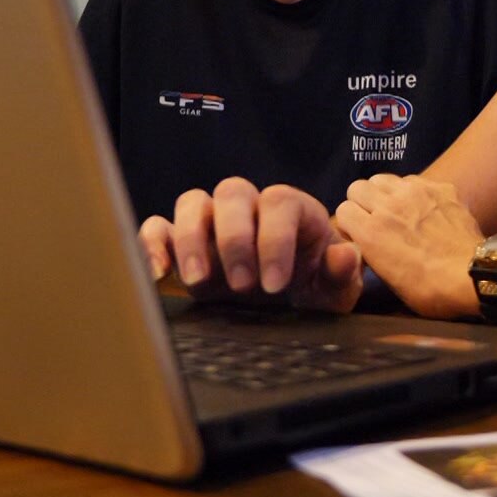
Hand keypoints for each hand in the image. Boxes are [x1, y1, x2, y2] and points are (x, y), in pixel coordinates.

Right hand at [136, 177, 363, 312]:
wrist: (289, 303)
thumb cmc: (314, 287)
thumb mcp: (335, 288)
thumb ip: (340, 272)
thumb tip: (344, 256)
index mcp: (291, 210)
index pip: (279, 203)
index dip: (275, 239)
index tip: (275, 284)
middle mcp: (249, 208)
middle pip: (232, 192)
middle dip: (234, 238)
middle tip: (242, 286)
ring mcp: (212, 223)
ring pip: (192, 202)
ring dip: (191, 238)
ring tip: (199, 282)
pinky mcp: (181, 244)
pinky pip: (157, 227)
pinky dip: (152, 244)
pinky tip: (158, 275)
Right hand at [335, 174, 482, 319]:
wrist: (474, 276)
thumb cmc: (429, 290)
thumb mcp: (388, 279)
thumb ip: (371, 252)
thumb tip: (363, 242)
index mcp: (371, 232)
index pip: (342, 210)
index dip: (350, 224)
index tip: (359, 234)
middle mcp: (389, 205)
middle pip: (357, 187)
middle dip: (362, 203)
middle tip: (375, 219)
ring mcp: (416, 192)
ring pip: (383, 178)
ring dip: (385, 193)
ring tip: (398, 210)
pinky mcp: (439, 187)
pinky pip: (414, 180)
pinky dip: (414, 192)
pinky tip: (425, 208)